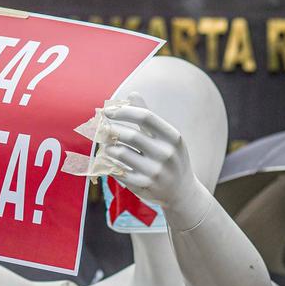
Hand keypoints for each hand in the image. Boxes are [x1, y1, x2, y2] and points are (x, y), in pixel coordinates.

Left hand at [101, 93, 197, 208]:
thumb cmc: (171, 157)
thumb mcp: (166, 137)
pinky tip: (108, 159)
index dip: (124, 111)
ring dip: (108, 146)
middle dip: (112, 130)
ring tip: (106, 144)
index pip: (146, 117)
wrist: (182, 191)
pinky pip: (118, 170)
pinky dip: (110, 163)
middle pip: (130, 135)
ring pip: (120, 153)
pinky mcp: (144, 185)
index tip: (108, 111)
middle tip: (102, 128)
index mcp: (173, 137)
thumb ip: (148, 116)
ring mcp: (155, 171)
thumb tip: (132, 94)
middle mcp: (166, 154)